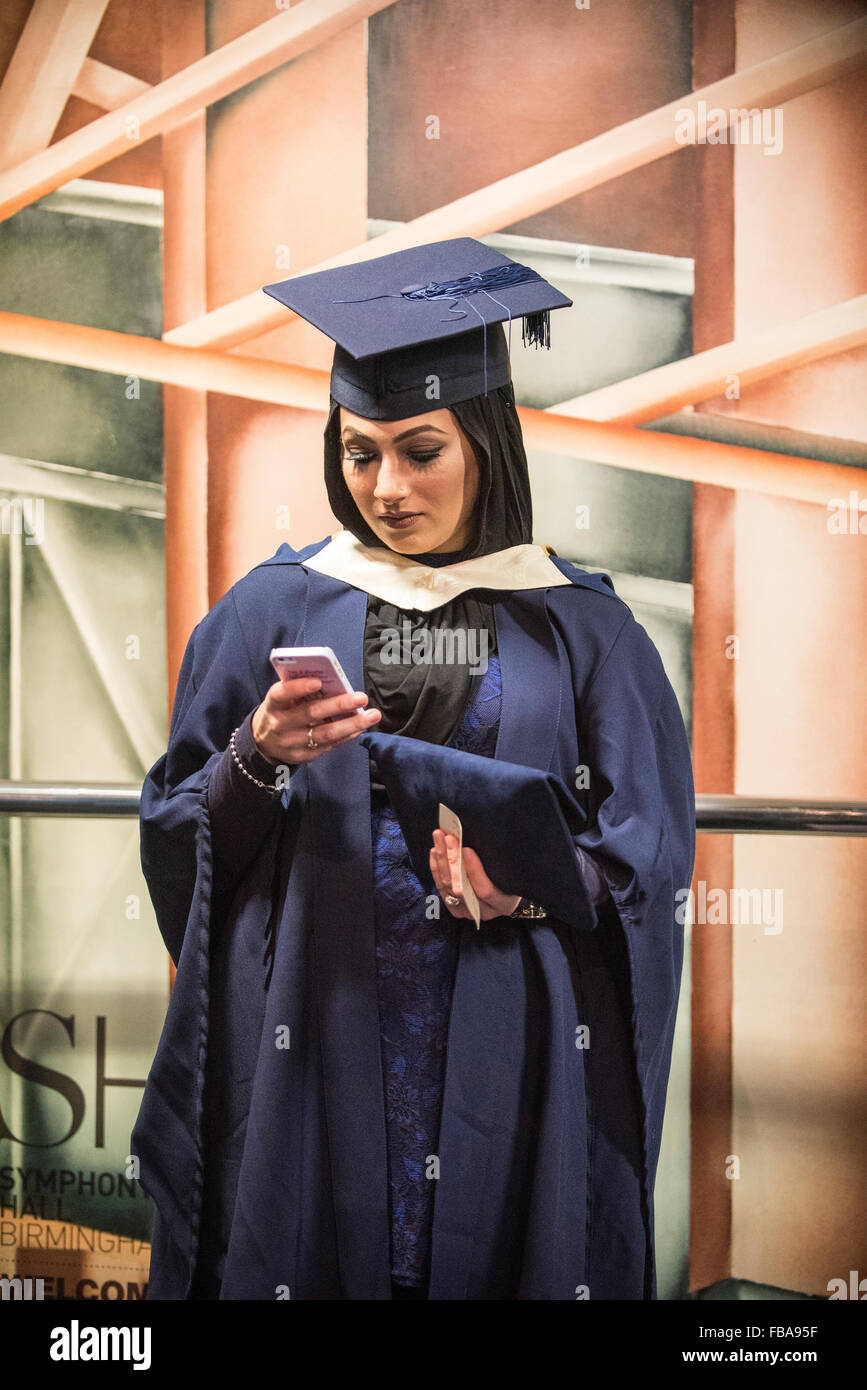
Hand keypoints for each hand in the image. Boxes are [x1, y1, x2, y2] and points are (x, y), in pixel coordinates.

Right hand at [251, 677, 380, 765]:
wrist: (264, 743)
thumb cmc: (280, 711)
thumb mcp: (281, 699)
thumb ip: (299, 689)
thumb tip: (332, 680)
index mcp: (273, 704)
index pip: (282, 694)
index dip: (299, 688)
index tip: (318, 681)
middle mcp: (281, 724)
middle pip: (311, 714)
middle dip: (339, 705)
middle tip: (361, 697)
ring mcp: (292, 742)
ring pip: (325, 733)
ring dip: (352, 724)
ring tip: (372, 715)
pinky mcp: (303, 756)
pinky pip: (329, 745)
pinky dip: (347, 735)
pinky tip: (361, 727)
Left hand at [429, 829, 521, 920]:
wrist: (505, 897)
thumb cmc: (511, 879)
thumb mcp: (511, 872)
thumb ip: (497, 862)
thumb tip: (476, 841)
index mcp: (503, 904)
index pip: (486, 890)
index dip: (474, 870)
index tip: (467, 849)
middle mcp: (482, 911)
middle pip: (460, 888)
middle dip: (452, 859)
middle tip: (448, 837)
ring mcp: (465, 911)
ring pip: (447, 886)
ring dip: (441, 860)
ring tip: (439, 838)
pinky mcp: (453, 907)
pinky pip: (440, 887)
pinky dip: (436, 867)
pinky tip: (435, 851)